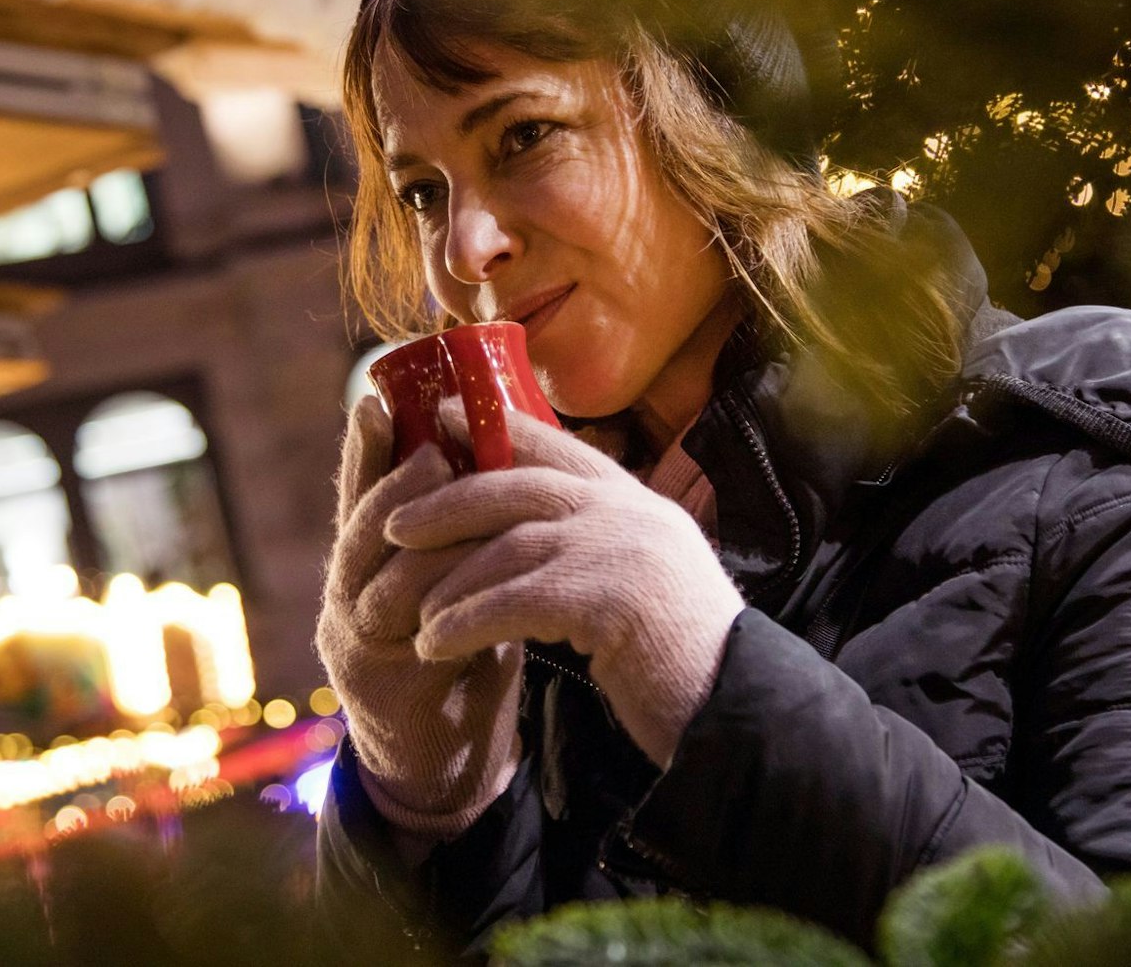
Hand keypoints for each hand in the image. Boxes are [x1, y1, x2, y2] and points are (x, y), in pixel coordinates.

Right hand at [315, 397, 523, 837]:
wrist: (444, 759)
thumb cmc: (460, 655)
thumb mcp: (458, 583)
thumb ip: (459, 532)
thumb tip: (497, 448)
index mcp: (365, 564)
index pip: (360, 493)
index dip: (364, 447)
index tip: (377, 395)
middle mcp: (344, 594)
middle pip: (359, 527)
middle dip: (392, 482)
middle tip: (431, 445)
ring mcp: (349, 639)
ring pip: (377, 576)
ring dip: (418, 536)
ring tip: (449, 503)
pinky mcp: (370, 681)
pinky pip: (400, 630)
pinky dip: (434, 599)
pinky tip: (460, 578)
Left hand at [387, 404, 743, 767]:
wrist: (738, 710)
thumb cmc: (686, 660)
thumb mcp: (646, 581)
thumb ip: (601, 546)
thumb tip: (533, 533)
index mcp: (639, 502)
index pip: (557, 447)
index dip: (495, 429)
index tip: (441, 418)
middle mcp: (631, 513)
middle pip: (518, 486)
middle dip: (447, 503)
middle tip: (393, 524)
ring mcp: (621, 550)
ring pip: (508, 546)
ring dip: (449, 582)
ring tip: (411, 612)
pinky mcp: (608, 600)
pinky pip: (513, 601)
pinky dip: (466, 622)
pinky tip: (434, 644)